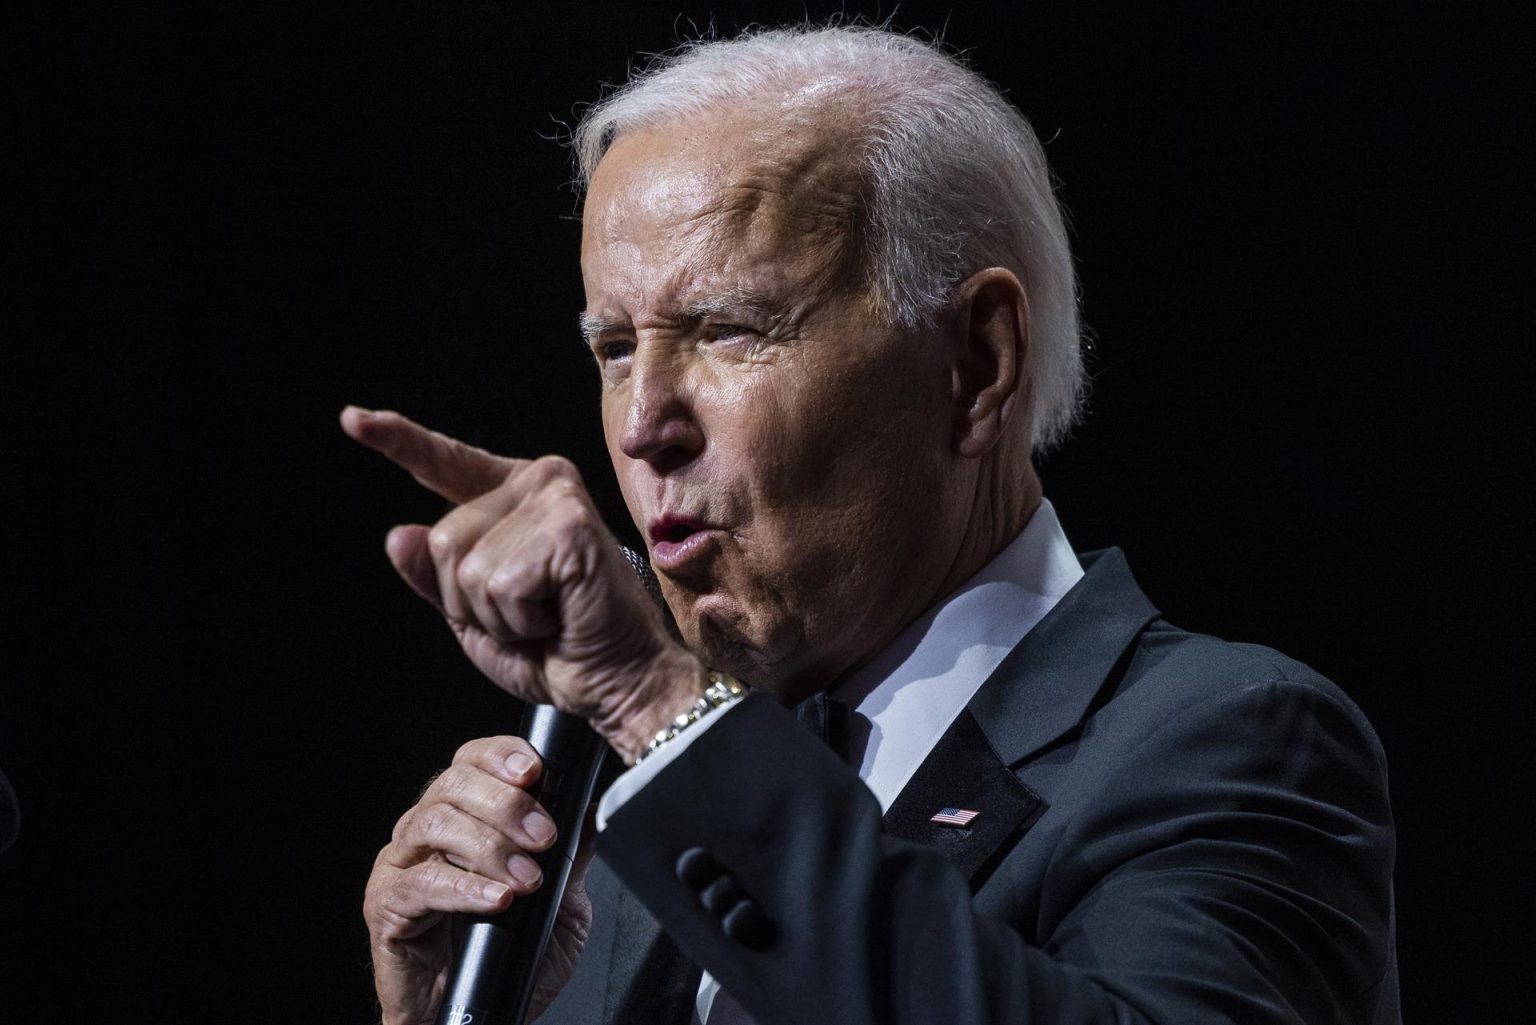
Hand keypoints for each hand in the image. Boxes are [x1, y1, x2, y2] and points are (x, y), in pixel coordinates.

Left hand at [341, 406, 704, 759]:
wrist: (618, 680)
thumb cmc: (557, 649)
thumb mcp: (475, 616)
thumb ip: (434, 576)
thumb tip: (399, 534)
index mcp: (513, 496)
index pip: (445, 464)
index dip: (398, 441)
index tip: (353, 419)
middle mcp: (537, 483)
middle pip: (442, 538)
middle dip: (468, 598)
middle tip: (528, 615)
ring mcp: (553, 499)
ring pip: (465, 564)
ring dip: (495, 613)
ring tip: (546, 615)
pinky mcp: (567, 526)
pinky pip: (498, 584)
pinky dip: (519, 619)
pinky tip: (559, 616)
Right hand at [364, 737, 592, 1024]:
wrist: (480, 1014)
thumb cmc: (511, 956)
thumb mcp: (560, 904)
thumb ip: (572, 857)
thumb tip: (590, 811)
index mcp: (465, 815)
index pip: (474, 760)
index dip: (502, 755)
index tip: (536, 771)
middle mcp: (427, 829)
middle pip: (454, 782)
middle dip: (506, 804)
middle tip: (544, 838)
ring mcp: (402, 863)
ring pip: (435, 822)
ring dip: (490, 845)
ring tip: (527, 879)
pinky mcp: (385, 903)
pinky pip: (422, 882)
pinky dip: (466, 887)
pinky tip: (498, 900)